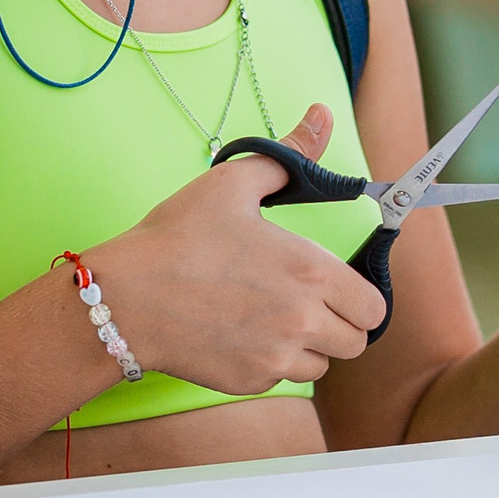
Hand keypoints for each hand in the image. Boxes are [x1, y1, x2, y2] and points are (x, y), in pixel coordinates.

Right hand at [90, 106, 388, 395]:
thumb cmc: (177, 237)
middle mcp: (303, 320)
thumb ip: (289, 154)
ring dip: (309, 347)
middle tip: (309, 304)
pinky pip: (281, 379)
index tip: (338, 287)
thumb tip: (321, 115)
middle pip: (356, 342)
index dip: (360, 297)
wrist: (126, 298)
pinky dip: (271, 362)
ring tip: (273, 318)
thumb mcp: (232, 184)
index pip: (373, 307)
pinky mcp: (249, 381)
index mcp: (310, 270)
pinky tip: (240, 333)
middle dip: (340, 324)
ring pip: (322, 365)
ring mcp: (276, 357)